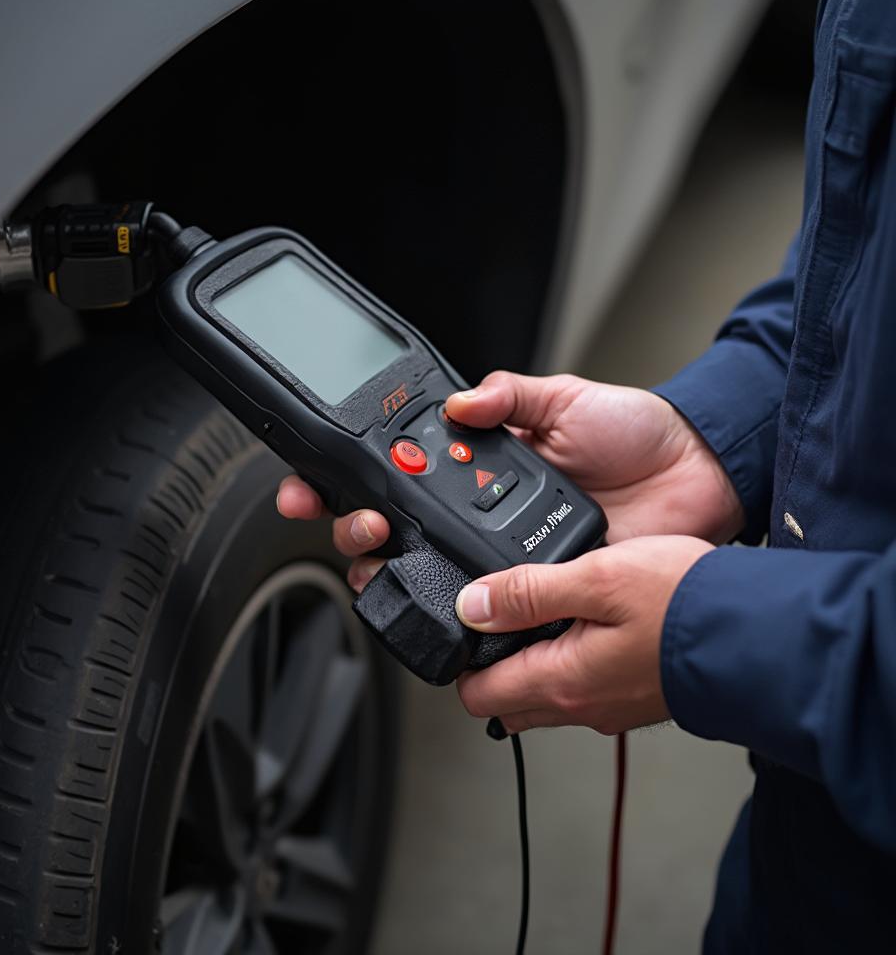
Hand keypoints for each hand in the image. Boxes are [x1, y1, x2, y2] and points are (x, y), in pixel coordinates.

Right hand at [275, 369, 741, 587]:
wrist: (696, 475)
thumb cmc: (632, 434)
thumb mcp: (564, 398)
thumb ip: (508, 395)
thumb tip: (457, 405)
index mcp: (477, 466)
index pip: (395, 473)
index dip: (346, 481)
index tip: (314, 485)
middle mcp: (478, 514)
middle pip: (392, 531)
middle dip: (355, 528)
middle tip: (362, 522)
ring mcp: (502, 557)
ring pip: (424, 576)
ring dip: (388, 571)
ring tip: (382, 554)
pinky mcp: (536, 593)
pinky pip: (486, 612)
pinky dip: (453, 615)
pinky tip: (434, 604)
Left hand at [454, 535, 713, 733]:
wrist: (764, 632)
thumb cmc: (685, 604)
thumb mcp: (595, 579)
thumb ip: (527, 594)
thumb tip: (472, 606)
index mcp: (561, 681)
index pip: (478, 697)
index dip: (460, 663)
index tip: (460, 630)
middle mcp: (581, 706)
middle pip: (508, 702)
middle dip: (491, 667)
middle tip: (494, 620)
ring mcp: (610, 706)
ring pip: (546, 695)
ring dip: (531, 662)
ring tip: (538, 613)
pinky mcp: (636, 696)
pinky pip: (583, 688)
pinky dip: (569, 662)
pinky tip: (584, 622)